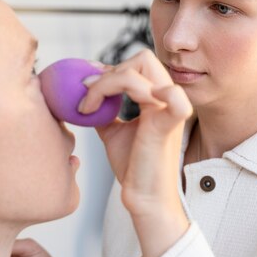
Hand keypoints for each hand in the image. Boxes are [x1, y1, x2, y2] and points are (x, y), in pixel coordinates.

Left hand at [79, 49, 192, 256]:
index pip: (137, 64)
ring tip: (87, 107)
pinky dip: (147, 92)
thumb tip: (86, 92)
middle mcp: (166, 100)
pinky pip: (172, 98)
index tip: (84, 85)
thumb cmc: (133, 166)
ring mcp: (168, 111)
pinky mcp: (168, 127)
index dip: (108, 70)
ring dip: (106, 83)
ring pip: (141, 71)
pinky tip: (120, 105)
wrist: (143, 197)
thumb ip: (105, 110)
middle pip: (143, 58)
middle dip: (109, 72)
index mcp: (156, 98)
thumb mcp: (113, 131)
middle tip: (86, 93)